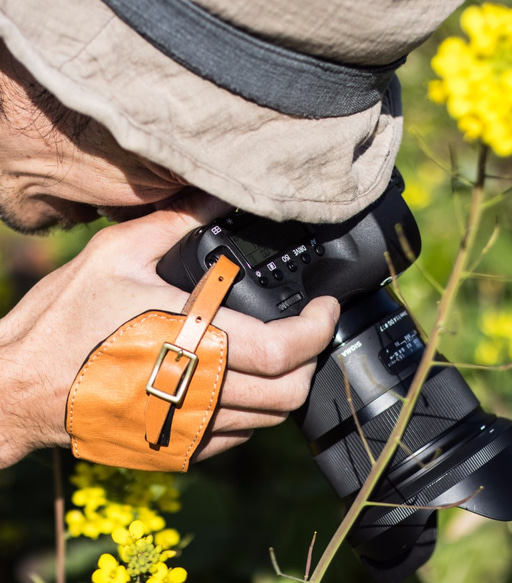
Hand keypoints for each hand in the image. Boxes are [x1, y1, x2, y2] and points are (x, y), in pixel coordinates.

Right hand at [0, 194, 339, 468]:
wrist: (22, 389)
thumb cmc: (63, 324)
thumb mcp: (114, 255)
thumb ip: (174, 223)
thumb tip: (214, 196)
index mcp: (190, 341)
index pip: (284, 350)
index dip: (318, 329)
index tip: (324, 308)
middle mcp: (198, 392)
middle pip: (290, 391)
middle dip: (311, 358)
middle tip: (306, 328)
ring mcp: (190, 427)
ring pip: (271, 417)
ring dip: (286, 382)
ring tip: (276, 350)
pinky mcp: (178, 447)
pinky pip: (240, 435)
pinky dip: (255, 408)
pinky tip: (238, 379)